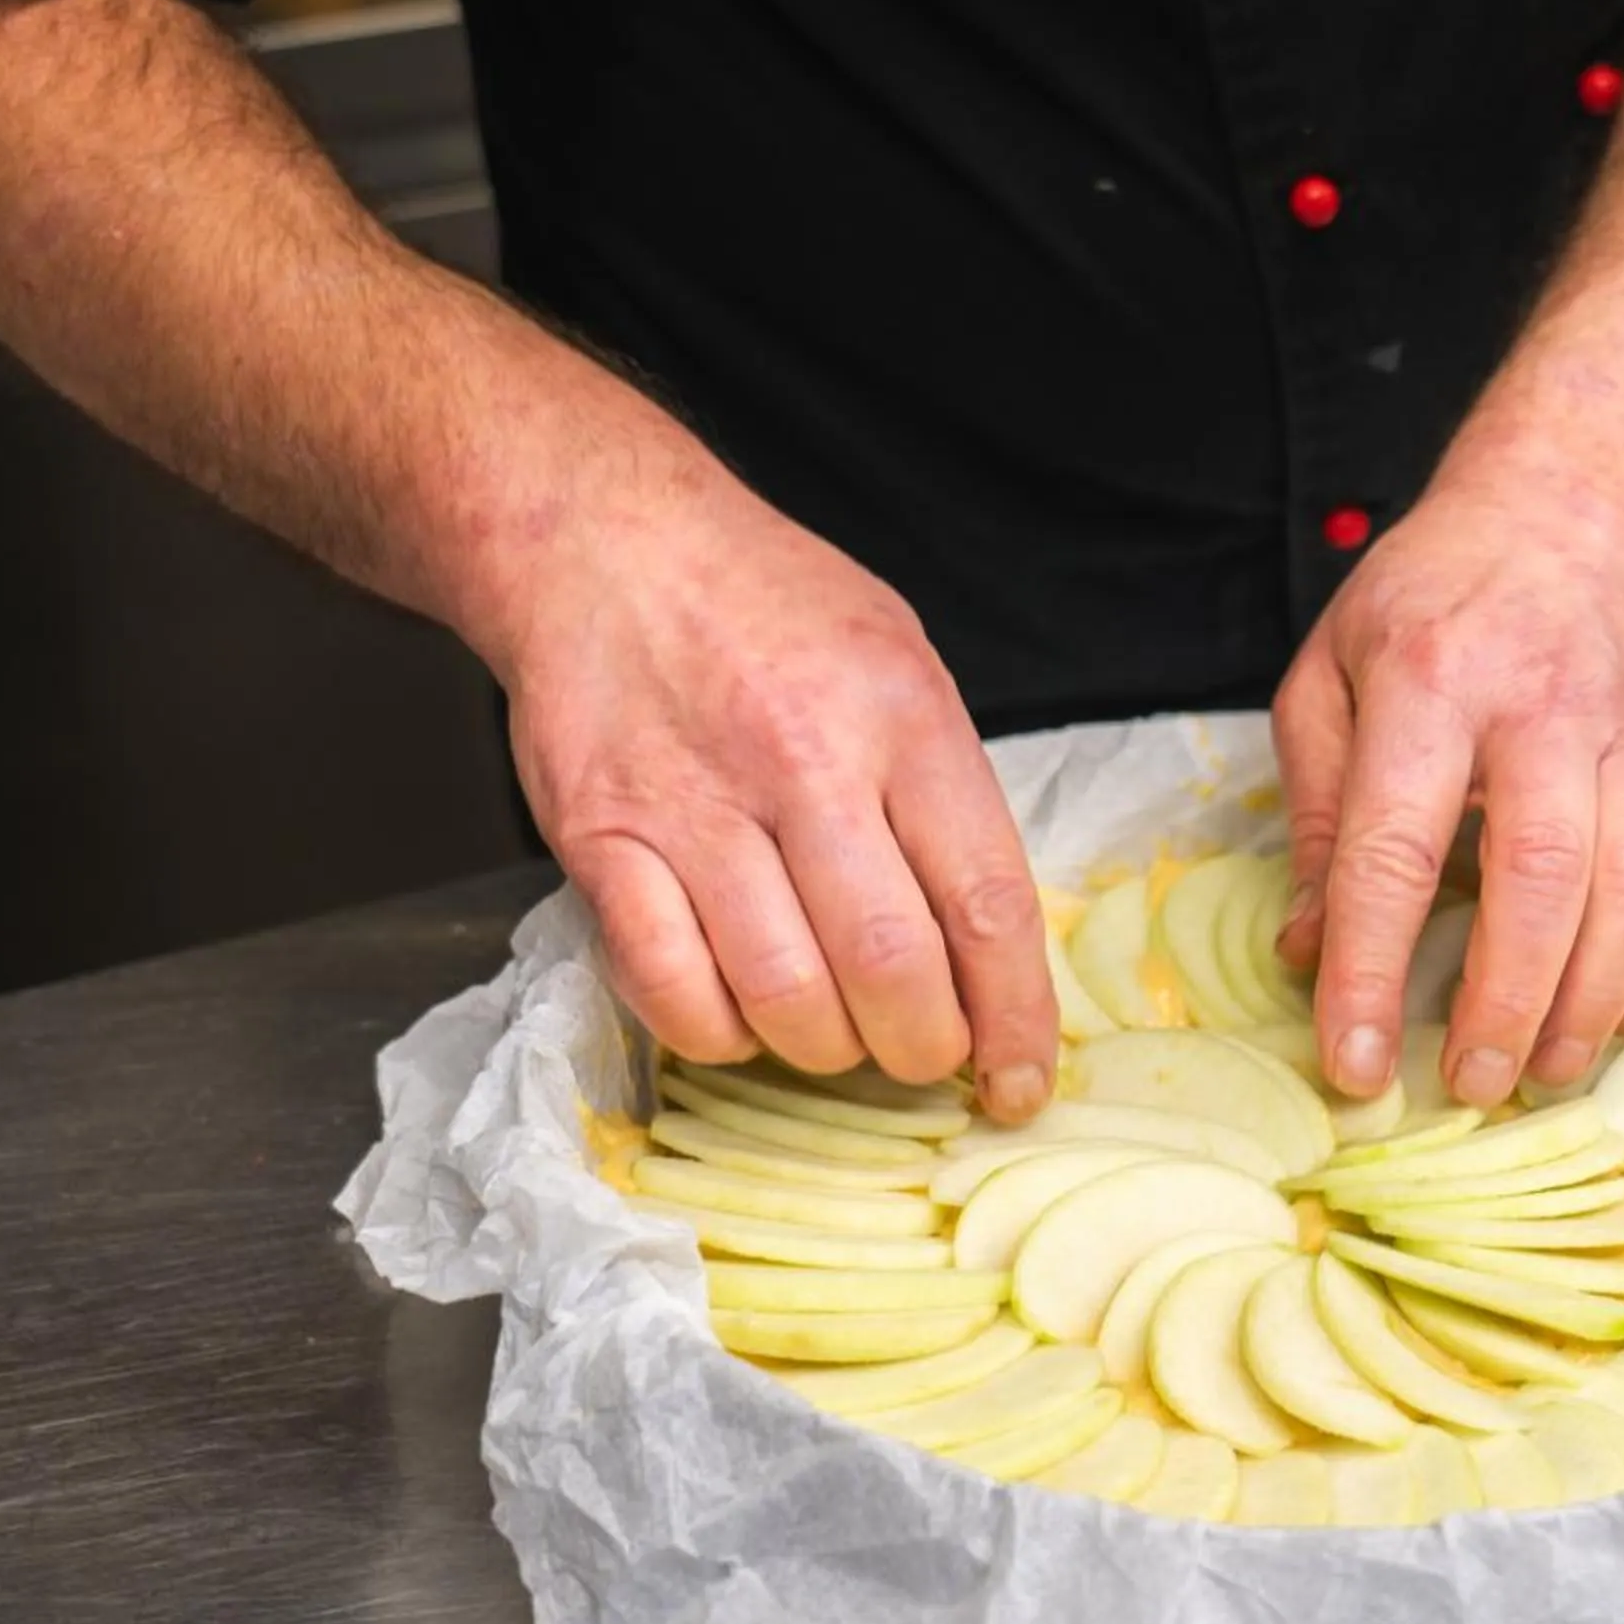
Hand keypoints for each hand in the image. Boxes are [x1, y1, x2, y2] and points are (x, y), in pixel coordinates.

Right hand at [487, 480, 1058, 1117]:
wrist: (604, 541)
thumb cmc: (770, 609)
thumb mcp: (900, 664)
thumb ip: (945, 794)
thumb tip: (993, 947)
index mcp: (903, 718)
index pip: (988, 904)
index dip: (1015, 1018)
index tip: (1021, 1082)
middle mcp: (804, 763)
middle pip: (891, 970)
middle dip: (922, 1049)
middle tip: (922, 1053)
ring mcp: (695, 805)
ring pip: (785, 998)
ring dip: (825, 1050)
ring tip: (836, 1031)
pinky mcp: (602, 840)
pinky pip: (672, 991)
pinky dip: (718, 1032)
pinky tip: (739, 1010)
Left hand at [1272, 480, 1623, 1107]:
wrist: (1564, 518)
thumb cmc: (1428, 607)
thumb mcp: (1329, 678)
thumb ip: (1319, 815)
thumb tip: (1310, 950)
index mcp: (1428, 682)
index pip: (1392, 847)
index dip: (1370, 968)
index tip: (1354, 1063)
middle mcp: (1541, 706)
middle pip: (1542, 873)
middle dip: (1509, 998)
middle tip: (1473, 1081)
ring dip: (1596, 997)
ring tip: (1549, 1068)